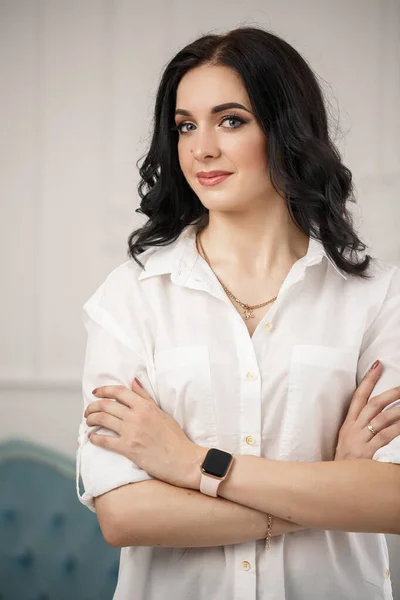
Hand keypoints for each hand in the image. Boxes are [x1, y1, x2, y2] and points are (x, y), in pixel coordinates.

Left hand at [85, 378, 207, 488]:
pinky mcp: (128, 448)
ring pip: (103, 419)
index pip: (119, 392)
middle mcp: (136, 416)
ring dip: (91, 419)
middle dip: (93, 406)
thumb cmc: (175, 437)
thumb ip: (145, 397)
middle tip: (88, 410)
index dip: (104, 390)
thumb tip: (134, 381)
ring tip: (88, 421)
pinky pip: (105, 440)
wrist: (182, 459)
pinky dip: (95, 437)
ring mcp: (131, 432)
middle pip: (107, 405)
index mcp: (145, 406)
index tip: (95, 392)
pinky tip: (92, 437)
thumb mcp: (162, 412)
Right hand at [335, 360, 399, 459]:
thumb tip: (377, 415)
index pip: (358, 396)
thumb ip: (359, 429)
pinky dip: (397, 429)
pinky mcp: (366, 453)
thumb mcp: (347, 442)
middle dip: (390, 393)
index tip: (377, 365)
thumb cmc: (344, 464)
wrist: (332, 483)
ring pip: (381, 418)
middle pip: (373, 404)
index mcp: (348, 424)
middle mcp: (353, 429)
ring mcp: (359, 440)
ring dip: (397, 409)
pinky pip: (384, 437)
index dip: (368, 380)